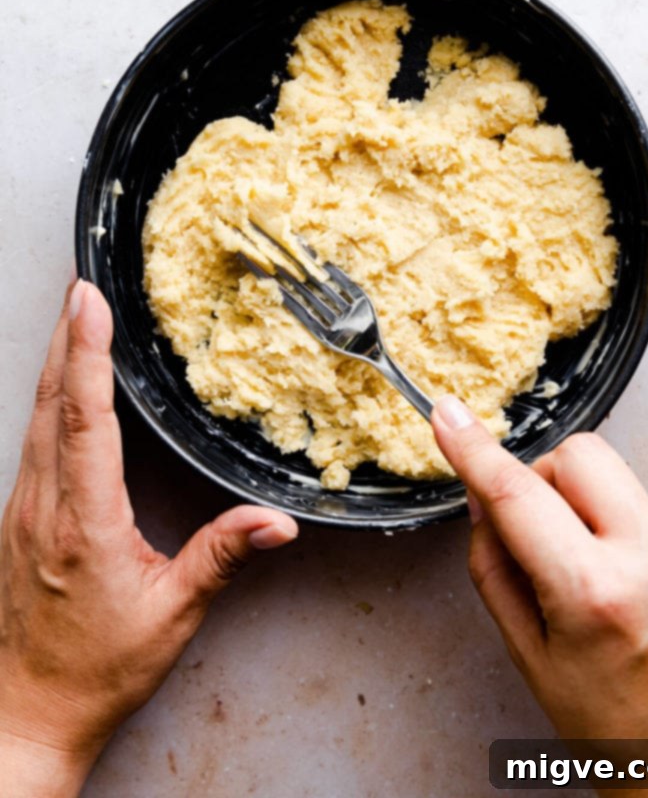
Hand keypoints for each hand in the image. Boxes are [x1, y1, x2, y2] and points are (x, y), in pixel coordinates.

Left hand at [0, 278, 297, 797]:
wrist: (28, 711)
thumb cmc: (97, 668)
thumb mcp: (171, 613)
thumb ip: (222, 556)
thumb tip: (276, 522)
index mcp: (81, 522)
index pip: (84, 419)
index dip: (88, 354)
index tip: (89, 301)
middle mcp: (43, 505)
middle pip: (50, 399)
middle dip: (66, 333)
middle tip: (82, 281)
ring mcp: (23, 508)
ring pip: (35, 413)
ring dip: (56, 357)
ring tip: (74, 312)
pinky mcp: (19, 515)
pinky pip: (32, 436)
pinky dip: (50, 392)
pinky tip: (63, 380)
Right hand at [432, 396, 647, 748]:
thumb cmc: (610, 727)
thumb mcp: (526, 652)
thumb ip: (493, 565)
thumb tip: (483, 502)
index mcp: (594, 592)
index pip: (518, 494)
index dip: (474, 449)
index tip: (448, 417)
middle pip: (579, 452)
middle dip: (541, 474)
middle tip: (529, 525)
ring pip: (611, 473)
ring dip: (576, 499)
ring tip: (574, 562)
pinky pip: (638, 504)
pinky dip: (609, 524)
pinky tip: (612, 578)